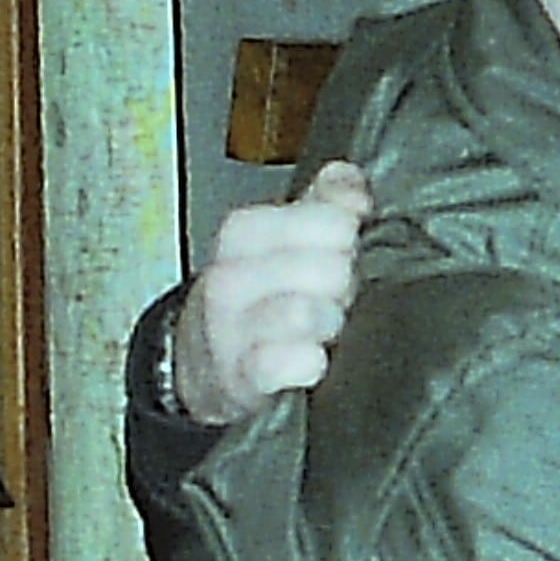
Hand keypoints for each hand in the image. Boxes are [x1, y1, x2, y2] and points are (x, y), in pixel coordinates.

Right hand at [169, 161, 372, 425]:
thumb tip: (351, 183)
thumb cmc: (259, 295)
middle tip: (338, 297)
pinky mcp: (240, 377)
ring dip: (330, 323)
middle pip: (331, 268)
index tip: (344, 254)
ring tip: (327, 328)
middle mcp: (231, 277)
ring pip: (307, 312)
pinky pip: (284, 363)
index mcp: (245, 233)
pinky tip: (313, 361)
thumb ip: (326, 202)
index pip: (333, 220)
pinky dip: (308, 363)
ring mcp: (231, 329)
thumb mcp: (285, 239)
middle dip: (347, 285)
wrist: (206, 360)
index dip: (352, 240)